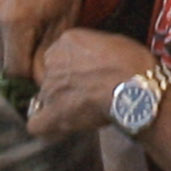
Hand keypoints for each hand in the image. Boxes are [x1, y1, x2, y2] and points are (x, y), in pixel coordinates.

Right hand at [0, 0, 95, 75]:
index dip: (30, 79)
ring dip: (12, 57)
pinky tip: (22, 39)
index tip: (43, 78)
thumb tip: (38, 87)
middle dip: (21, 69)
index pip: (14, 71)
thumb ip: (44, 60)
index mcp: (15, 23)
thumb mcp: (61, 32)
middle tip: (39, 65)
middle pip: (3, 64)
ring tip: (32, 49)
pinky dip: (6, 45)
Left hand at [26, 30, 151, 140]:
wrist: (134, 87)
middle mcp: (53, 61)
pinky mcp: (53, 113)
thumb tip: (99, 59)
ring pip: (44, 98)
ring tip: (81, 113)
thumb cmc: (132, 64)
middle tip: (85, 94)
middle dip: (63, 86)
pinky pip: (36, 124)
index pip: (60, 55)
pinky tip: (56, 128)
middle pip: (50, 75)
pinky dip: (44, 127)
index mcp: (67, 41)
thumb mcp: (114, 41)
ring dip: (58, 105)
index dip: (72, 67)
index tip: (85, 75)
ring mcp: (50, 88)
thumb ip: (96, 49)